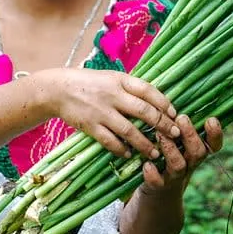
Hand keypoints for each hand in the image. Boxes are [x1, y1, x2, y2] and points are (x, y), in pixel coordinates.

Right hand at [40, 68, 179, 159]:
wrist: (58, 89)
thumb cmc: (90, 83)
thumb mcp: (112, 78)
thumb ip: (131, 87)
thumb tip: (157, 100)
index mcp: (121, 80)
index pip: (149, 91)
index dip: (164, 103)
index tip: (174, 114)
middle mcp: (113, 95)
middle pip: (144, 112)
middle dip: (162, 125)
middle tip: (174, 135)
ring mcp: (101, 111)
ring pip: (129, 131)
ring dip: (145, 144)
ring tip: (155, 153)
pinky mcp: (90, 126)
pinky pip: (110, 141)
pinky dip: (121, 150)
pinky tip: (129, 155)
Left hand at [141, 115, 222, 193]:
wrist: (157, 187)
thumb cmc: (167, 152)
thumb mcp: (177, 138)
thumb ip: (179, 122)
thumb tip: (180, 91)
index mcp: (197, 150)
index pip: (214, 144)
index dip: (215, 134)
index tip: (211, 119)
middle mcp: (189, 163)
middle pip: (198, 152)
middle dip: (190, 135)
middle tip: (181, 118)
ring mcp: (175, 175)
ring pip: (179, 165)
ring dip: (170, 149)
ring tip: (159, 134)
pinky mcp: (159, 186)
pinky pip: (158, 182)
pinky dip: (153, 174)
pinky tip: (147, 164)